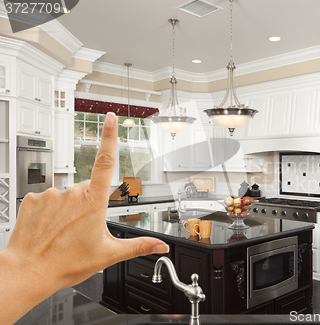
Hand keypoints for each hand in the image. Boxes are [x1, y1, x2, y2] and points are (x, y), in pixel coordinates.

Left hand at [0, 112, 168, 323]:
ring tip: (65, 233)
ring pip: (67, 195)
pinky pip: (48, 199)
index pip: (106, 161)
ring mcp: (51, 194)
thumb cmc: (66, 263)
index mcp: (93, 202)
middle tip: (84, 229)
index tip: (111, 118)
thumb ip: (139, 246)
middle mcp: (72, 193)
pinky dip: (51, 211)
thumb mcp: (109, 254)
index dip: (109, 136)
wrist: (29, 271)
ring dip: (69, 209)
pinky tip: (50, 228)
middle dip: (90, 203)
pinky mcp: (33, 199)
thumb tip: (160, 246)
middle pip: (88, 189)